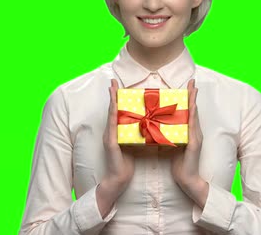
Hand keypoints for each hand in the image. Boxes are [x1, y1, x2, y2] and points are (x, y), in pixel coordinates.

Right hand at [96, 79, 134, 216]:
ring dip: (111, 101)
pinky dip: (113, 115)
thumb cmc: (127, 163)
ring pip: (111, 114)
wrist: (119, 179)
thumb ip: (140, 134)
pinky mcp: (110, 143)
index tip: (118, 85)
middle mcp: (111, 131)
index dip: (118, 98)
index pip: (119, 111)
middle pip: (113, 109)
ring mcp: (109, 136)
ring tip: (112, 88)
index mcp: (118, 130)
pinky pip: (112, 126)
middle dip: (113, 95)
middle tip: (113, 81)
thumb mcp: (136, 144)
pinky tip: (114, 107)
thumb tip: (151, 125)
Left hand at [171, 79, 208, 207]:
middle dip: (193, 95)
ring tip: (193, 89)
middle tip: (192, 82)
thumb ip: (167, 135)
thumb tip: (157, 126)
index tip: (188, 86)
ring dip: (194, 102)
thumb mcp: (171, 145)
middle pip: (193, 110)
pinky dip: (192, 117)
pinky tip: (192, 109)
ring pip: (194, 116)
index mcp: (188, 131)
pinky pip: (192, 127)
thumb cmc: (179, 164)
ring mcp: (195, 137)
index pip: (188, 112)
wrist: (187, 180)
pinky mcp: (194, 144)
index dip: (188, 98)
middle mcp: (194, 132)